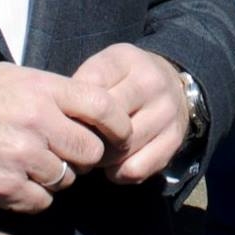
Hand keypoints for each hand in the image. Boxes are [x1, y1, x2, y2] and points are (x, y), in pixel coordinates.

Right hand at [0, 63, 130, 213]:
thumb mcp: (11, 76)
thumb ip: (53, 92)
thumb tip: (92, 108)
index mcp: (41, 90)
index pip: (105, 106)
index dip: (119, 124)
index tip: (119, 133)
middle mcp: (36, 124)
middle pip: (91, 152)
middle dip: (82, 155)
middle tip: (62, 151)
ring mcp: (20, 159)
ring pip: (65, 180)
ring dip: (54, 176)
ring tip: (27, 161)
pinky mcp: (3, 190)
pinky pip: (40, 202)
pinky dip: (32, 196)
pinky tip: (13, 179)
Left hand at [72, 43, 191, 182]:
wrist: (174, 84)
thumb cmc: (125, 79)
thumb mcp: (104, 68)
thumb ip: (82, 85)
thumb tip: (60, 121)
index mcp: (127, 60)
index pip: (90, 91)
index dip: (72, 111)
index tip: (66, 119)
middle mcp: (152, 83)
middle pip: (106, 122)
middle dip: (85, 137)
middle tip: (76, 141)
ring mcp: (167, 112)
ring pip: (119, 149)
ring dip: (100, 158)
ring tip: (95, 151)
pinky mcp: (175, 140)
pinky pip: (136, 168)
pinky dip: (119, 173)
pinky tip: (114, 164)